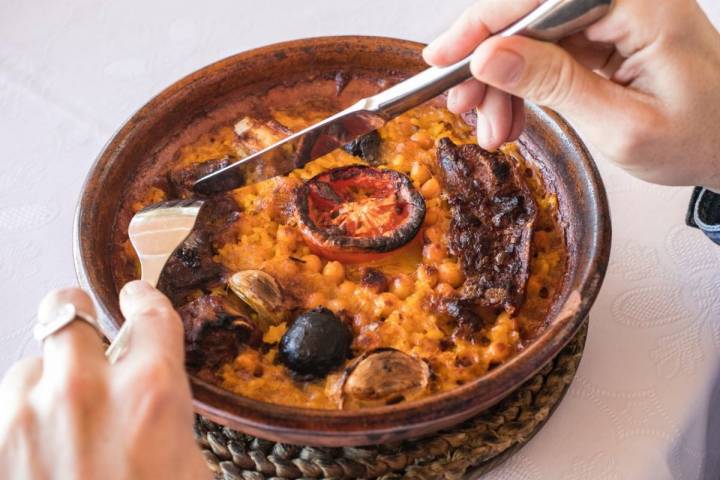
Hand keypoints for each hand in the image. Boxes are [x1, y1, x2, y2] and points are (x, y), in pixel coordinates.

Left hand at [0, 282, 210, 479]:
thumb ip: (170, 416)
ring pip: (30, 366)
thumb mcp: (189, 465)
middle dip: (76, 311)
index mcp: (150, 391)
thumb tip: (157, 401)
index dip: (144, 301)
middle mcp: (85, 390)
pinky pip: (7, 410)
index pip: (150, 316)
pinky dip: (25, 422)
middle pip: (65, 306)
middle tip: (85, 329)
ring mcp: (28, 415)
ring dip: (48, 384)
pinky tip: (44, 450)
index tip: (137, 297)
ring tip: (62, 421)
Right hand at [424, 0, 719, 190]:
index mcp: (638, 1)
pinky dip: (522, 87)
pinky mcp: (604, 32)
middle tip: (464, 109)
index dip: (481, 27)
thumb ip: (553, 84)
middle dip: (489, 66)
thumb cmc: (700, 136)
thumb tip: (489, 56)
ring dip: (502, 83)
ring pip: (529, 37)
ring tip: (493, 129)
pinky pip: (545, 52)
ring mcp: (612, 12)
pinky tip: (512, 118)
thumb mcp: (621, 123)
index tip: (442, 60)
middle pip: (526, 16)